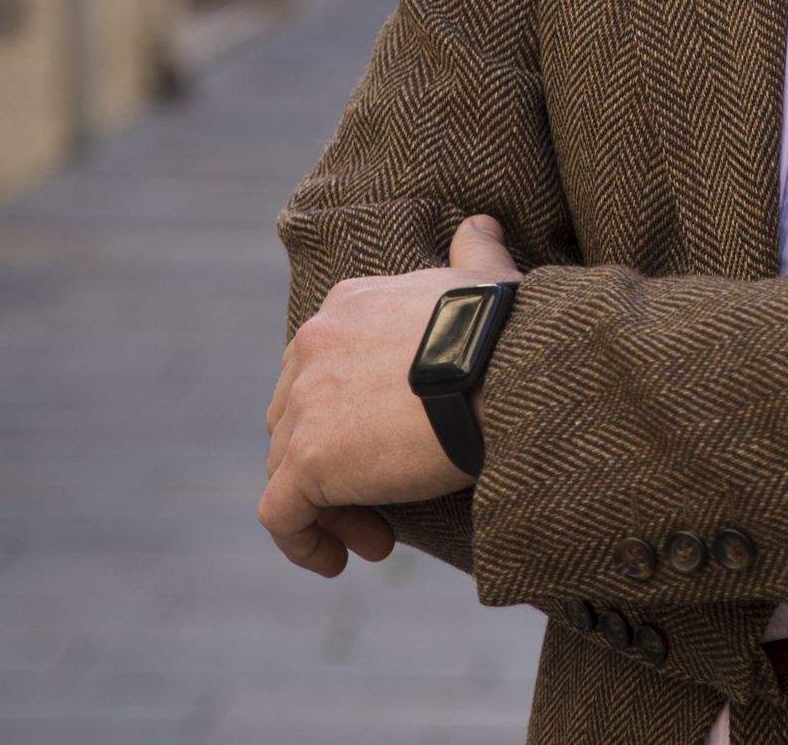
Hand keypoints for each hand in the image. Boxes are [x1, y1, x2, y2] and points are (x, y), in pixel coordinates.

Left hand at [260, 214, 524, 575]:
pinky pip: (280, 515)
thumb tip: (481, 226)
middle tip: (383, 502)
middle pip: (295, 422)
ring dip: (330, 510)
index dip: (345, 419)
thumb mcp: (485, 278)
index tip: (391, 450)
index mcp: (345, 307)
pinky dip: (301, 543)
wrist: (503, 369)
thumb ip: (474, 254)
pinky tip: (337, 561)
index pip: (317, 373)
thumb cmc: (506, 330)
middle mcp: (312, 346)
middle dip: (334, 467)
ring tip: (377, 538)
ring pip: (288, 472)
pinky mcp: (308, 460)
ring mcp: (305, 403)